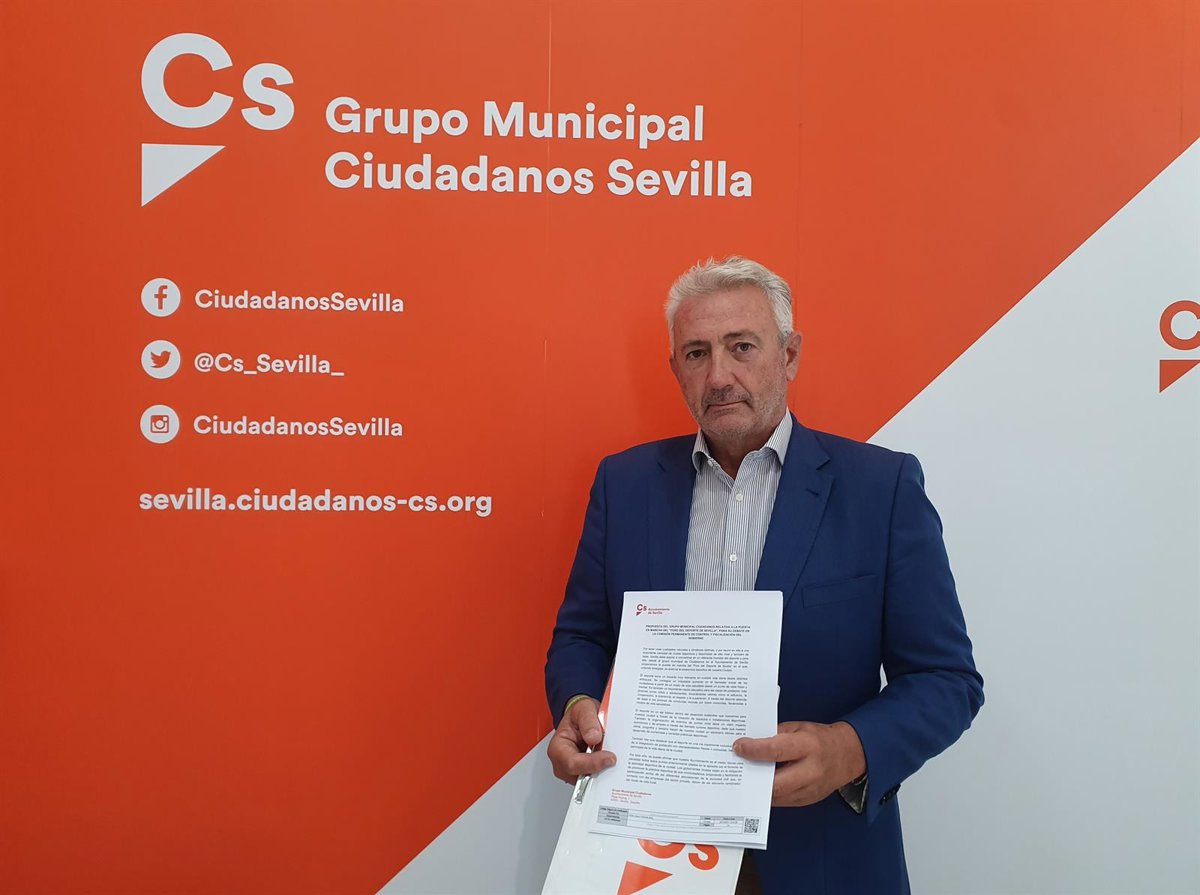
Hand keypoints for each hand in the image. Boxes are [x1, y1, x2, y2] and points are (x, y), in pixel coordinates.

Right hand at [547, 697, 616, 783]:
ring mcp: (574, 771)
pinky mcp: (585, 773)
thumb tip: (593, 737)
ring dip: (604, 771)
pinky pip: (595, 778)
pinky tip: (611, 760)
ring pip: (590, 780)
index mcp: (558, 747)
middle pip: (582, 776)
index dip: (592, 763)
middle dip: (600, 769)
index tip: (609, 758)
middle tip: (615, 758)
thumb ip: (588, 720)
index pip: (572, 763)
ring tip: (614, 757)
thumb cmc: (579, 715)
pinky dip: (605, 770)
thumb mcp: (584, 708)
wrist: (583, 717)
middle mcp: (563, 763)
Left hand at [732, 721, 865, 806]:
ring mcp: (810, 789)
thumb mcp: (798, 728)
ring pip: (777, 796)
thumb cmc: (820, 739)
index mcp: (808, 746)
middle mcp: (810, 771)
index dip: (754, 750)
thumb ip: (776, 735)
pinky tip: (759, 785)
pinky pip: (782, 801)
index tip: (738, 747)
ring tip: (743, 778)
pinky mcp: (807, 800)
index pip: (776, 750)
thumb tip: (752, 741)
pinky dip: (769, 794)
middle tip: (736, 768)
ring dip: (758, 789)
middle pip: (775, 782)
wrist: (848, 755)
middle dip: (753, 777)